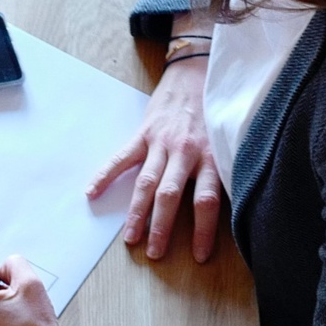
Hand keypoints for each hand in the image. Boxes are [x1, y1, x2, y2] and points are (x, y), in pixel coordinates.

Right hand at [87, 52, 224, 262]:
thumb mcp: (228, 140)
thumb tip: (233, 206)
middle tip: (155, 254)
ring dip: (137, 213)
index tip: (200, 256)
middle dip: (162, 228)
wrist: (198, 69)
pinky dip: (105, 175)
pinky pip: (122, 158)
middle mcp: (186, 152)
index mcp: (211, 156)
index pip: (207, 201)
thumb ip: (223, 169)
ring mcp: (162, 142)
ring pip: (147, 183)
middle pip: (171, 196)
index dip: (204, 231)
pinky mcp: (144, 132)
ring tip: (130, 239)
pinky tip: (91, 193)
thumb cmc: (216, 109)